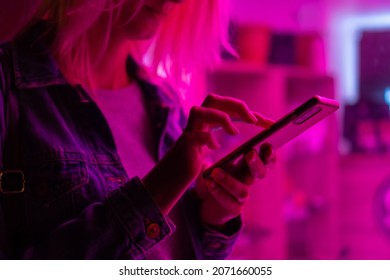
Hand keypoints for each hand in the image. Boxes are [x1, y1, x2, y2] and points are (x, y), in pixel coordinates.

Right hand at [142, 94, 271, 214]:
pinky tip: (216, 147)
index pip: (227, 107)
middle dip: (235, 106)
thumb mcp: (213, 144)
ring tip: (234, 132)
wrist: (171, 177)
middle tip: (253, 120)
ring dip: (220, 118)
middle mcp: (196, 122)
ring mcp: (188, 132)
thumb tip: (256, 126)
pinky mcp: (184, 146)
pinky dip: (207, 139)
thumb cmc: (194, 161)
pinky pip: (195, 136)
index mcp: (205, 120)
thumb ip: (228, 132)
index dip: (248, 112)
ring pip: (200, 111)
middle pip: (213, 100)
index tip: (268, 123)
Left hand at [194, 144, 275, 228]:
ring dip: (229, 180)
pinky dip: (218, 192)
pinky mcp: (233, 209)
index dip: (269, 154)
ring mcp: (242, 197)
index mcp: (248, 168)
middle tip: (250, 153)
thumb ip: (224, 154)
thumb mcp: (221, 163)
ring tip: (215, 172)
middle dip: (256, 163)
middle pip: (259, 174)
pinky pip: (227, 201)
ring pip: (242, 191)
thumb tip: (219, 139)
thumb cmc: (216, 177)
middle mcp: (249, 182)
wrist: (205, 202)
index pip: (265, 161)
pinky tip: (209, 183)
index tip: (267, 144)